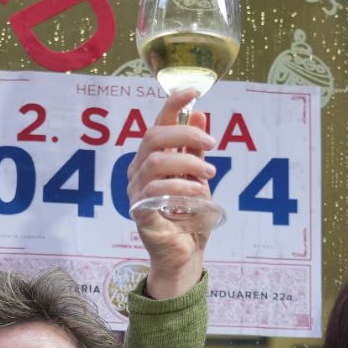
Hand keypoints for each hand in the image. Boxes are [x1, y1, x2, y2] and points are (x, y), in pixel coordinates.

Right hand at [126, 90, 214, 298]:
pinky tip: (198, 193)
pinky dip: (180, 187)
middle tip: (212, 144)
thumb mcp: (198, 177)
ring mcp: (135, 191)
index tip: (193, 92)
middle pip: (153, 137)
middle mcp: (139, 171)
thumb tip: (200, 115)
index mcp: (152, 159)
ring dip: (188, 163)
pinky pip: (155, 191)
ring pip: (156, 162)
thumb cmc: (189, 217)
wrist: (185, 255)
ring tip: (209, 173)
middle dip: (185, 134)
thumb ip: (195, 149)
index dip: (173, 105)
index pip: (158, 123)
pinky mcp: (140, 212)